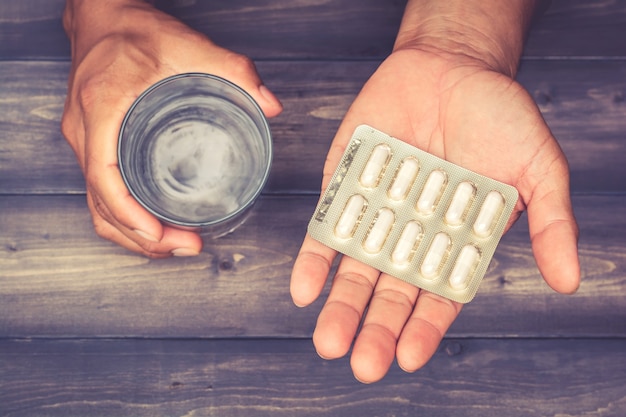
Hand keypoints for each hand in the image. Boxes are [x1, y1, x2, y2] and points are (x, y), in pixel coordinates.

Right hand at [61, 0, 281, 256]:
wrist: (101, 17)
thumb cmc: (135, 30)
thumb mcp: (188, 44)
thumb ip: (234, 70)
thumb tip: (270, 105)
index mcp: (102, 109)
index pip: (104, 177)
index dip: (129, 214)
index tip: (159, 235)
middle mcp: (85, 131)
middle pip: (102, 204)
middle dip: (142, 236)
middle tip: (187, 246)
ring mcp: (84, 141)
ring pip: (97, 206)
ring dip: (132, 235)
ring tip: (174, 246)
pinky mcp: (92, 145)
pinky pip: (100, 194)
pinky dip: (123, 218)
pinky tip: (152, 227)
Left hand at [290, 47, 579, 381]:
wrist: (452, 64)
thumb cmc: (498, 114)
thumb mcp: (537, 166)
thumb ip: (550, 222)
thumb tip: (569, 281)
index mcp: (456, 240)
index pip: (439, 294)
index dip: (424, 327)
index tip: (409, 357)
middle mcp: (412, 233)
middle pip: (392, 291)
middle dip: (377, 327)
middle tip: (363, 364)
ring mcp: (377, 210)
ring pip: (355, 268)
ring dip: (340, 305)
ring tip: (329, 342)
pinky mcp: (345, 183)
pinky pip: (327, 224)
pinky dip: (315, 256)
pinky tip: (304, 289)